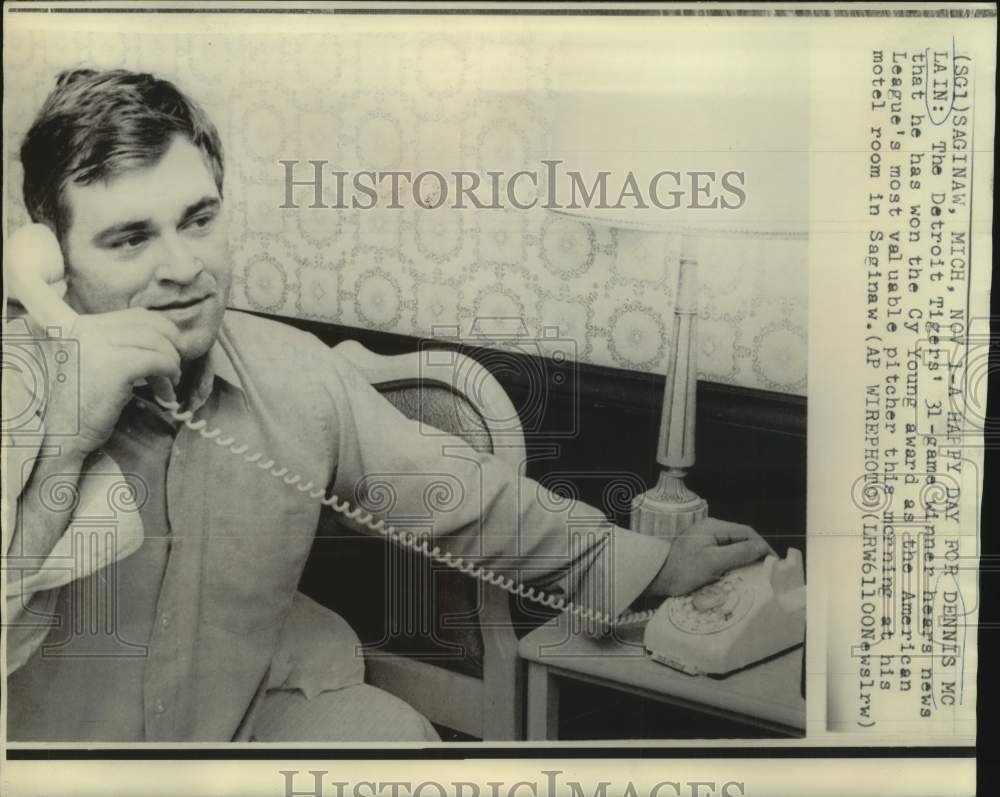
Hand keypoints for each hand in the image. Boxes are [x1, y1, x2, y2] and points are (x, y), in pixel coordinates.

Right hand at [45, 308, 181, 455]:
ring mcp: (99, 346)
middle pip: (151, 325)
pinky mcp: (114, 366)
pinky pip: (158, 361)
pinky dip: (170, 373)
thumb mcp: (100, 363)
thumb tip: (168, 339)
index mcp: (84, 326)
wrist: (65, 435)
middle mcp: (88, 330)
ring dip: (172, 363)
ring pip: (157, 342)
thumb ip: (123, 346)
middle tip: (177, 366)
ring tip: (171, 384)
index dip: (164, 330)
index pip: (137, 315)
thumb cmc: (86, 403)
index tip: (174, 350)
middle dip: (172, 345)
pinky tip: (167, 392)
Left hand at [647, 517, 774, 596]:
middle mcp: (710, 530)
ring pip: (732, 547)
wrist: (656, 577)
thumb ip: (739, 552)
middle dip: (754, 553)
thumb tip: (762, 547)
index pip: (747, 532)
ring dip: (743, 560)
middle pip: (740, 539)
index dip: (762, 546)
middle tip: (765, 570)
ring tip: (753, 575)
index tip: (772, 562)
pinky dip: (732, 564)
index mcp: (714, 527)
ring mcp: (704, 540)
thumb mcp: (714, 561)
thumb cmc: (683, 570)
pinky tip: (735, 575)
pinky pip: (722, 554)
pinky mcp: (700, 551)